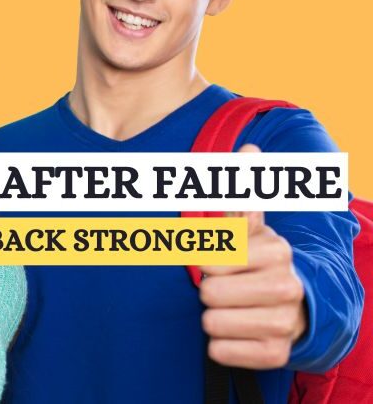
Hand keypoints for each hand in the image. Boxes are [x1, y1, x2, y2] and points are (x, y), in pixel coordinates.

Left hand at [198, 144, 306, 368]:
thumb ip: (240, 191)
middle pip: (208, 292)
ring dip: (213, 318)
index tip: (215, 260)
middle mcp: (285, 284)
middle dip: (208, 291)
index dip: (204, 259)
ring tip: (231, 309)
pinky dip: (220, 345)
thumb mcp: (248, 227)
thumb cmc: (255, 261)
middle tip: (224, 287)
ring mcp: (284, 322)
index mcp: (275, 248)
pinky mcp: (276, 353)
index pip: (212, 256)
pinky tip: (236, 333)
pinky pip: (220, 351)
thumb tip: (249, 146)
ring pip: (212, 323)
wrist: (295, 307)